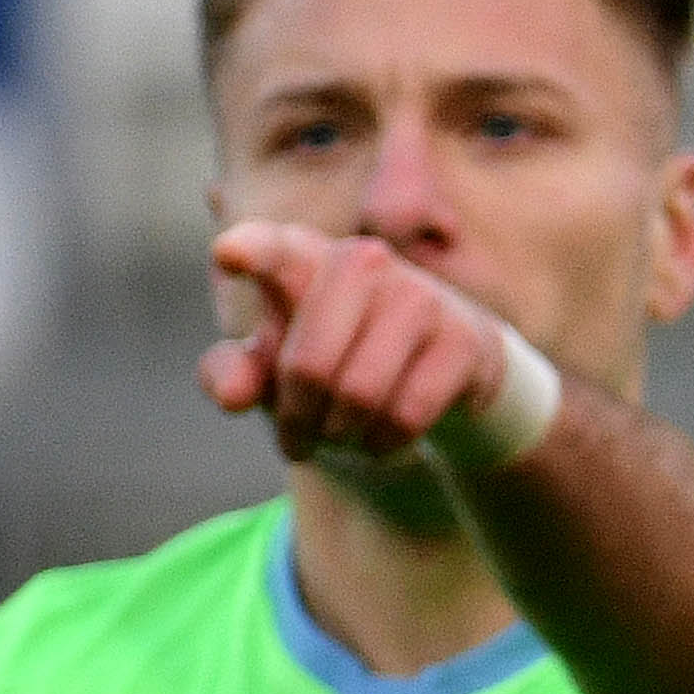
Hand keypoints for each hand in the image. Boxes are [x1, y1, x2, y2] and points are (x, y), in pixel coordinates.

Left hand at [201, 222, 547, 470]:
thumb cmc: (337, 360)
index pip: (274, 250)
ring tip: (342, 438)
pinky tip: (381, 441)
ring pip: (360, 395)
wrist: (440, 373)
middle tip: (300, 438)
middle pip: (310, 367)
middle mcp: (361, 261)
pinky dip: (385, 443)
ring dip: (343, 436)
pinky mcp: (465, 338)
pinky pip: (408, 413)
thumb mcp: (275, 369)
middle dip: (300, 419)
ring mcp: (419, 295)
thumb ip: (235, 375)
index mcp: (303, 256)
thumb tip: (233, 399)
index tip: (229, 255)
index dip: (253, 252)